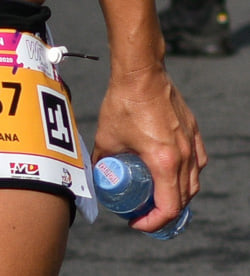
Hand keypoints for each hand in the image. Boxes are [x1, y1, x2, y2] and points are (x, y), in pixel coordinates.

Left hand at [92, 63, 204, 232]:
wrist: (140, 72)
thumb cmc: (124, 101)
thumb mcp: (106, 136)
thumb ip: (102, 159)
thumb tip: (97, 173)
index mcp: (164, 162)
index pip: (169, 207)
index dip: (154, 222)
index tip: (138, 222)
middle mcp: (184, 156)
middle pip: (183, 198)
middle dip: (164, 211)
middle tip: (145, 211)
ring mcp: (191, 143)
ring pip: (193, 182)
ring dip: (177, 194)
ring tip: (159, 195)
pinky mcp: (193, 131)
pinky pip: (197, 162)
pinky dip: (187, 173)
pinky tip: (173, 171)